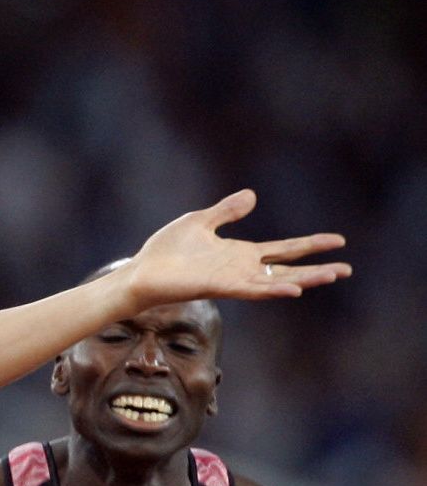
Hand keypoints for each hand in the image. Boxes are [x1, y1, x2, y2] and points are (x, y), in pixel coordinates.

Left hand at [121, 189, 348, 308]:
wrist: (140, 273)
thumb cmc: (165, 252)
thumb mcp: (200, 222)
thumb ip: (227, 212)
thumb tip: (252, 196)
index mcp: (240, 254)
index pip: (283, 249)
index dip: (310, 245)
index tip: (338, 241)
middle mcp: (241, 269)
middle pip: (287, 269)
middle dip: (317, 269)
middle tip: (346, 269)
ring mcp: (231, 280)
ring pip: (275, 281)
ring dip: (304, 279)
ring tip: (331, 275)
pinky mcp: (218, 287)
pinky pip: (251, 289)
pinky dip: (272, 288)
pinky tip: (292, 289)